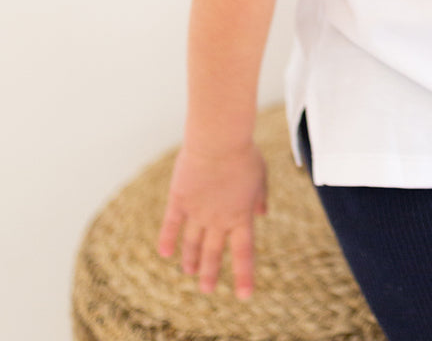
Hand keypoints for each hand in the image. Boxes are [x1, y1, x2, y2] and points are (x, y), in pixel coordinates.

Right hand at [157, 142, 267, 299]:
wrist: (218, 140)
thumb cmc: (243, 153)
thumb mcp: (261, 175)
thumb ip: (260, 197)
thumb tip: (262, 213)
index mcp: (241, 215)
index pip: (243, 253)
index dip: (243, 276)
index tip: (243, 295)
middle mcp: (218, 219)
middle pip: (213, 252)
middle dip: (210, 273)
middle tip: (206, 289)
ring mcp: (197, 212)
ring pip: (192, 243)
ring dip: (190, 259)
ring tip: (189, 271)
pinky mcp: (179, 201)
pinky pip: (171, 225)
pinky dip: (167, 240)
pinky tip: (165, 253)